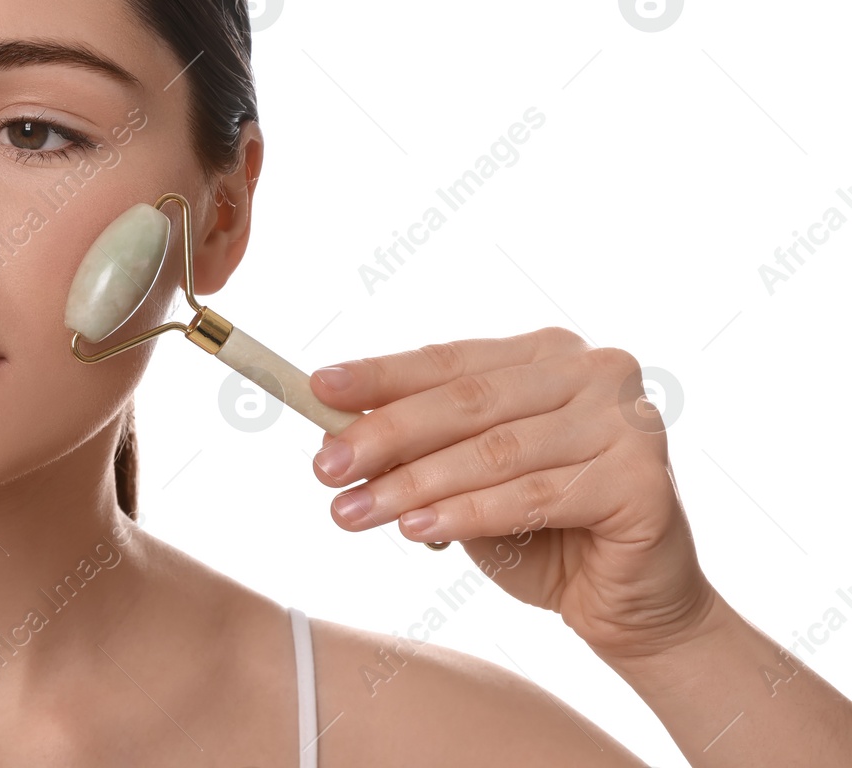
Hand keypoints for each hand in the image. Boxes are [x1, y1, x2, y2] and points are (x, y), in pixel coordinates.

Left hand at [309, 326, 717, 660]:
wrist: (627, 605)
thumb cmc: (541, 533)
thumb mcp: (464, 480)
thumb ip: (417, 447)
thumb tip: (333, 430)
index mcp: (548, 354)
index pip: (450, 360)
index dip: (380, 374)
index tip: (316, 387)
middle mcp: (596, 373)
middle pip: (468, 401)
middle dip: (385, 435)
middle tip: (324, 467)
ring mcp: (628, 422)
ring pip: (495, 452)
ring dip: (413, 484)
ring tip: (353, 512)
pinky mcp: (642, 481)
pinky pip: (533, 496)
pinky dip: (468, 515)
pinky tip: (417, 531)